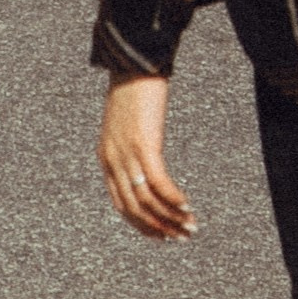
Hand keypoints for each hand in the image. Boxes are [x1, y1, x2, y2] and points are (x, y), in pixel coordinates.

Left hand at [98, 73, 194, 238]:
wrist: (133, 61)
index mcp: (106, 158)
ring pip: (147, 201)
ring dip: (171, 218)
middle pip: (135, 209)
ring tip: (191, 226)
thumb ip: (131, 145)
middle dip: (160, 228)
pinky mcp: (144, 144)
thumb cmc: (133, 88)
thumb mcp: (125, 123)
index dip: (142, 225)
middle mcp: (113, 161)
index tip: (162, 235)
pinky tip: (188, 205)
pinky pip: (159, 182)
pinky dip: (174, 198)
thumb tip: (147, 159)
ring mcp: (127, 153)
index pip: (121, 205)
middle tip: (182, 237)